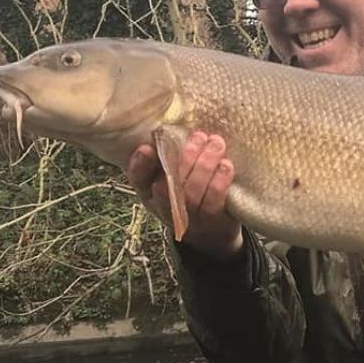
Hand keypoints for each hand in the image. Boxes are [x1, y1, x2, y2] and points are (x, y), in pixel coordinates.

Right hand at [127, 131, 243, 258]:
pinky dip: (220, 181)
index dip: (140, 164)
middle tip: (199, 136)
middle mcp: (164, 208)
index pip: (137, 179)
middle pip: (168, 186)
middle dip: (185, 158)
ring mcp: (188, 218)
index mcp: (149, 192)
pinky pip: (213, 201)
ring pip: (191, 192)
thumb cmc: (189, 194)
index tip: (148, 147)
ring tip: (216, 143)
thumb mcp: (173, 177)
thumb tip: (170, 129)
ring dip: (205, 164)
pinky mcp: (212, 221)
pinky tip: (226, 164)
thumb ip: (170, 156)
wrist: (211, 232)